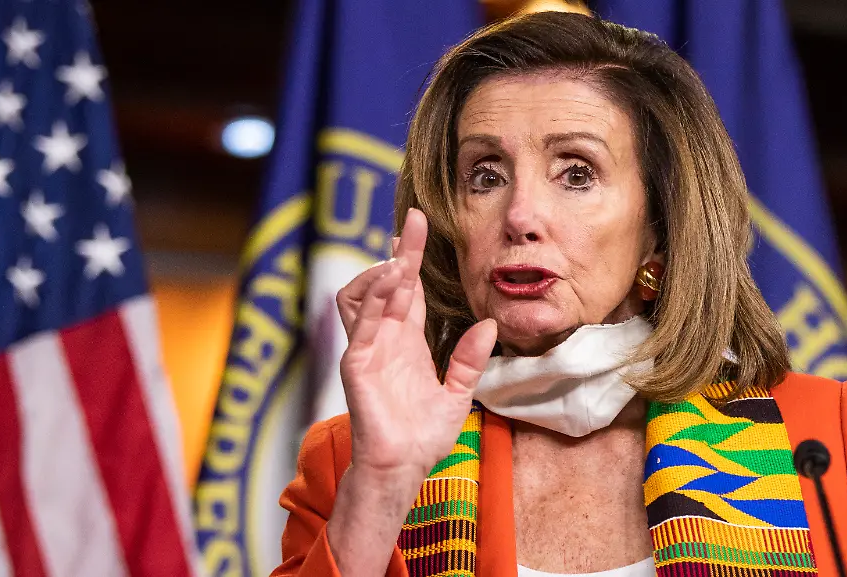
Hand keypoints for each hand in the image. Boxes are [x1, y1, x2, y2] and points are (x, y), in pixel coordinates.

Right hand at [336, 208, 496, 479]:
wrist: (403, 468)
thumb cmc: (423, 436)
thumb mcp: (458, 393)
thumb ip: (470, 360)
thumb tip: (490, 325)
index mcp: (406, 342)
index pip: (407, 290)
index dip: (410, 257)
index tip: (419, 227)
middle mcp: (384, 339)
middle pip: (387, 283)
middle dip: (400, 251)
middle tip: (414, 221)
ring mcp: (367, 349)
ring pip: (361, 296)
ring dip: (380, 274)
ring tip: (402, 260)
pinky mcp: (356, 364)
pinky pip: (361, 324)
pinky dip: (375, 299)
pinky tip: (393, 282)